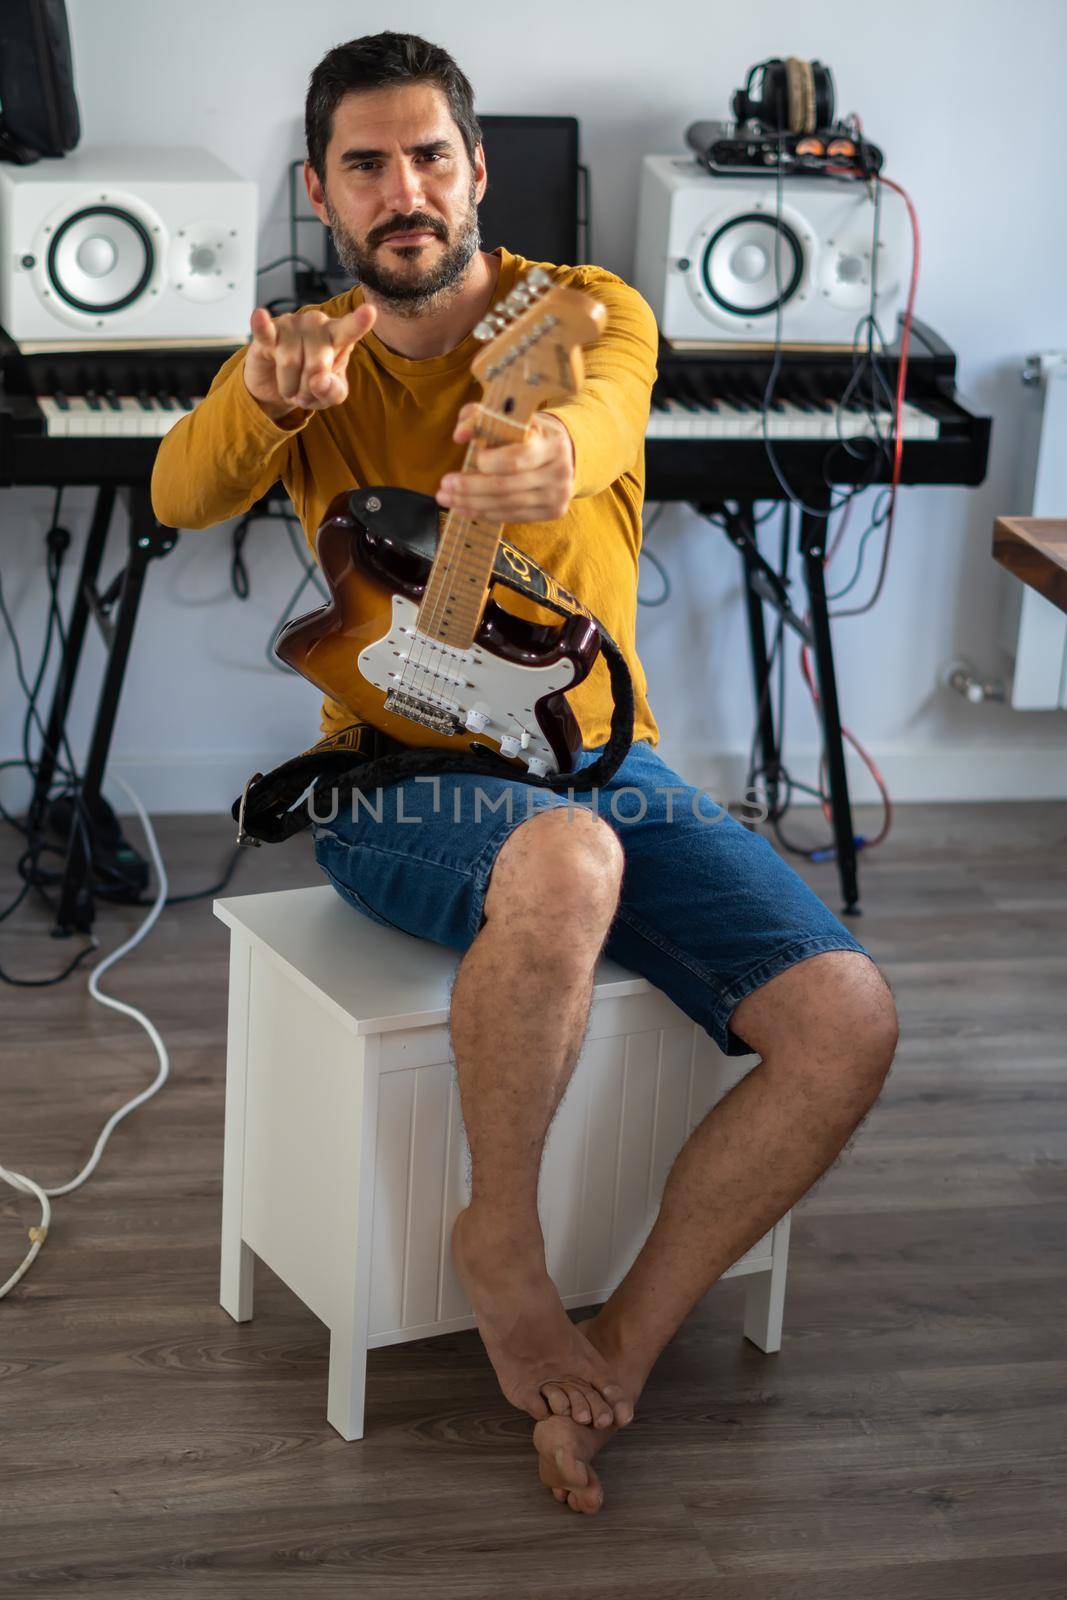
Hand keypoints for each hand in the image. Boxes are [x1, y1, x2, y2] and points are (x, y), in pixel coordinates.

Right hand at [243, 303, 376, 418]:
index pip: (350, 330)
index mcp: (338, 336)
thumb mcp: (331, 395)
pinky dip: (262, 326)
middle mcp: (317, 323)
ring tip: (291, 384)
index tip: (370, 311)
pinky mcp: (268, 330)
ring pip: (290, 364)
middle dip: (309, 390)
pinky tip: (260, 316)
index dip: (359, 322)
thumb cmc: (311, 383)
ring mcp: (292, 324)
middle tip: (306, 392)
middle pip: (317, 365)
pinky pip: (265, 330)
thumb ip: (334, 391)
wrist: (277, 384)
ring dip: (289, 386)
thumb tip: (320, 381)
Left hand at [436, 405, 575, 523]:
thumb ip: (480, 417)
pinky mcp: (553, 512)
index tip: (474, 458)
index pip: (518, 459)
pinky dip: (485, 514)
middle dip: (470, 488)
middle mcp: (558, 472)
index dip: (491, 463)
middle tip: (444, 487)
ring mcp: (556, 495)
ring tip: (447, 499)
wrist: (567, 453)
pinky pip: (513, 516)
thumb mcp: (511, 417)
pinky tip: (465, 508)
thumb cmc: (531, 432)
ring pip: (507, 505)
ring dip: (472, 504)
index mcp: (551, 443)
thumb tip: (459, 435)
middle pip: (507, 486)